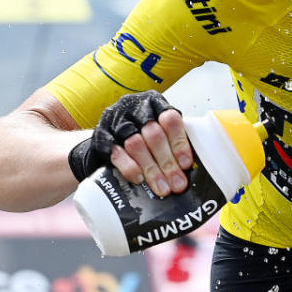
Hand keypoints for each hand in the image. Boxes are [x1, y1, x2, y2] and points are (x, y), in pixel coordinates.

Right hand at [68, 90, 192, 196]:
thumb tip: (189, 171)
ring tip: (161, 188)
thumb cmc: (139, 135)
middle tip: (177, 184)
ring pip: (136, 144)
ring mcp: (116, 121)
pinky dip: (129, 167)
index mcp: (154, 103)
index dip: (180, 142)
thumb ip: (172, 142)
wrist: (106, 138)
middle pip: (154, 134)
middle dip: (168, 162)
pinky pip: (116, 152)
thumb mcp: (158, 130)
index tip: (186, 164)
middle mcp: (134, 108)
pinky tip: (139, 179)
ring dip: (151, 169)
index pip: (171, 119)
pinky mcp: (101, 137)